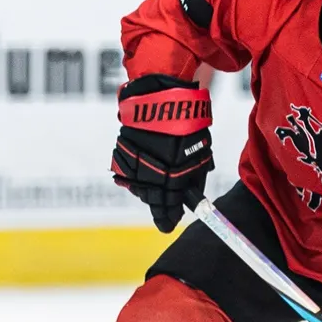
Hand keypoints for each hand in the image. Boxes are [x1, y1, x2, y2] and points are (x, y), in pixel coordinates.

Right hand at [111, 73, 212, 230]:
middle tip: (166, 207)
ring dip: (148, 185)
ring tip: (159, 176)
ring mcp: (132, 166)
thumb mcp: (200, 154)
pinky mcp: (121, 153)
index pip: (166, 210)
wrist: (161, 97)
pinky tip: (147, 162)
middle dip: (159, 203)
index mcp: (171, 180)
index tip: (168, 225)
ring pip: (139, 186)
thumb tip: (191, 197)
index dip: (167, 218)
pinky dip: (138, 170)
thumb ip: (194, 178)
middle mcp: (148, 177)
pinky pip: (129, 170)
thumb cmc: (187, 124)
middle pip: (151, 199)